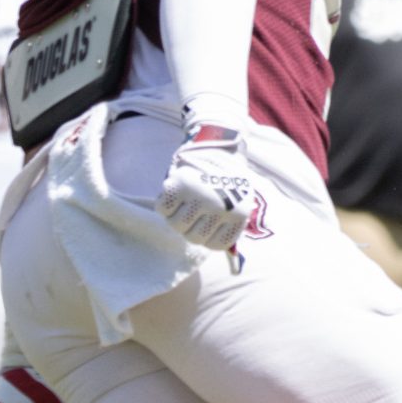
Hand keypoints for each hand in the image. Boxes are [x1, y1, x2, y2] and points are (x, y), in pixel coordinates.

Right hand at [156, 121, 266, 254]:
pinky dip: (164, 202)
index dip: (205, 236)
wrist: (218, 141)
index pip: (214, 246)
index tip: (204, 222)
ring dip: (174, 214)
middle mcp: (222, 208)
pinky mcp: (181, 185)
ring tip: (183, 199)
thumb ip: (228, 227)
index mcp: (239, 215)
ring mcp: (201, 196)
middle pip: (193, 237)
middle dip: (188, 226)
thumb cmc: (224, 176)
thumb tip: (232, 261)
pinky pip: (163, 208)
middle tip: (190, 209)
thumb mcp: (236, 202)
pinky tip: (174, 191)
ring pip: (175, 225)